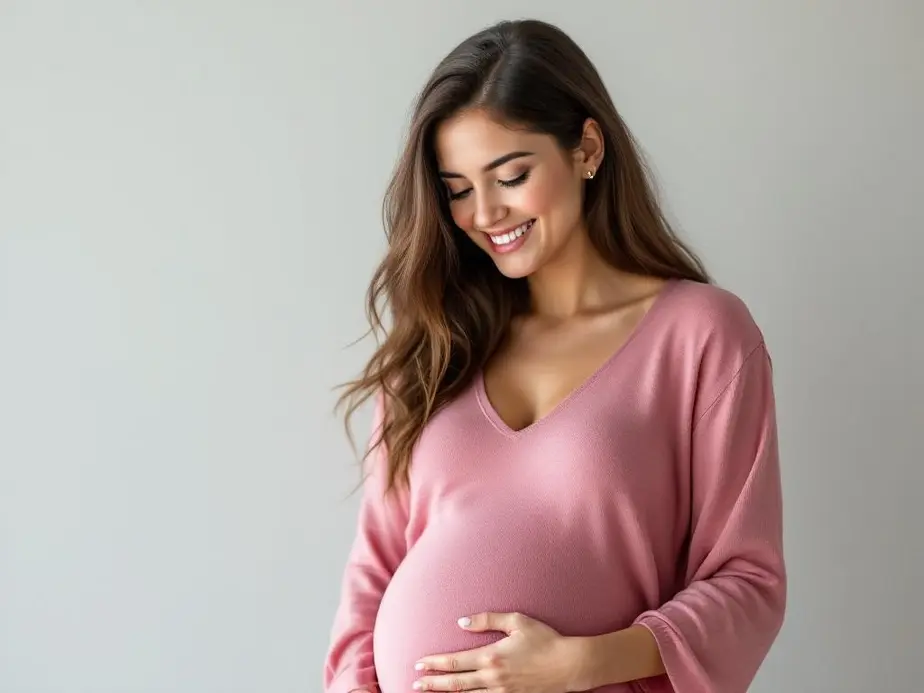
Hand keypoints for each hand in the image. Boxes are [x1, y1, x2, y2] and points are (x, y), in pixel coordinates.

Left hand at [413, 611, 581, 692]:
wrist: (569, 665)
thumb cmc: (545, 639)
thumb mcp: (517, 621)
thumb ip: (488, 620)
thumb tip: (461, 622)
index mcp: (492, 657)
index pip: (455, 662)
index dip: (435, 663)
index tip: (419, 663)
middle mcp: (493, 678)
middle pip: (455, 684)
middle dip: (433, 683)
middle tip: (415, 682)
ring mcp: (502, 692)